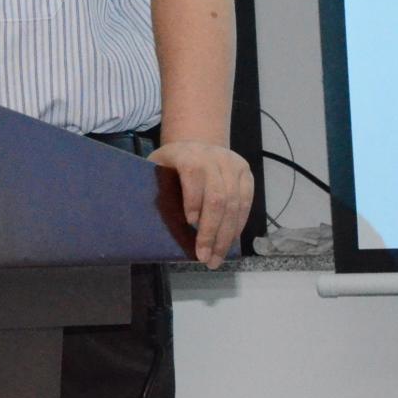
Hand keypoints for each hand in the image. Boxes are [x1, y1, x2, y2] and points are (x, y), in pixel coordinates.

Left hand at [148, 140, 253, 268]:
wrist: (198, 140)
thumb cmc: (171, 161)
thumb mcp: (157, 165)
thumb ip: (156, 185)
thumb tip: (150, 221)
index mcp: (187, 154)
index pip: (192, 175)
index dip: (192, 200)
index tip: (189, 223)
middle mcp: (214, 157)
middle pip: (217, 197)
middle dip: (211, 231)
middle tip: (205, 257)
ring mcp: (233, 165)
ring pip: (235, 204)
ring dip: (226, 235)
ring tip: (217, 258)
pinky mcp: (246, 174)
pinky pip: (246, 203)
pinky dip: (238, 225)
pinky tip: (229, 242)